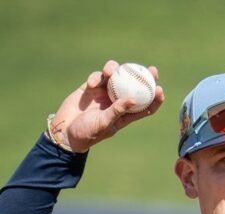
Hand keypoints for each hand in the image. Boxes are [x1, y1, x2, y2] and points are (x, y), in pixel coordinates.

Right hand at [48, 60, 165, 153]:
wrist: (65, 131)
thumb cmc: (87, 133)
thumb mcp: (104, 123)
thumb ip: (117, 111)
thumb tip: (134, 99)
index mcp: (125, 114)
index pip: (146, 106)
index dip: (155, 98)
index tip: (160, 89)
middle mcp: (117, 101)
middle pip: (135, 86)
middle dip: (145, 76)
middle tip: (152, 69)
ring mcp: (104, 93)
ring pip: (116, 76)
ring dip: (115, 70)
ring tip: (109, 71)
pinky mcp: (91, 87)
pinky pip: (97, 77)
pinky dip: (95, 78)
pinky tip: (91, 84)